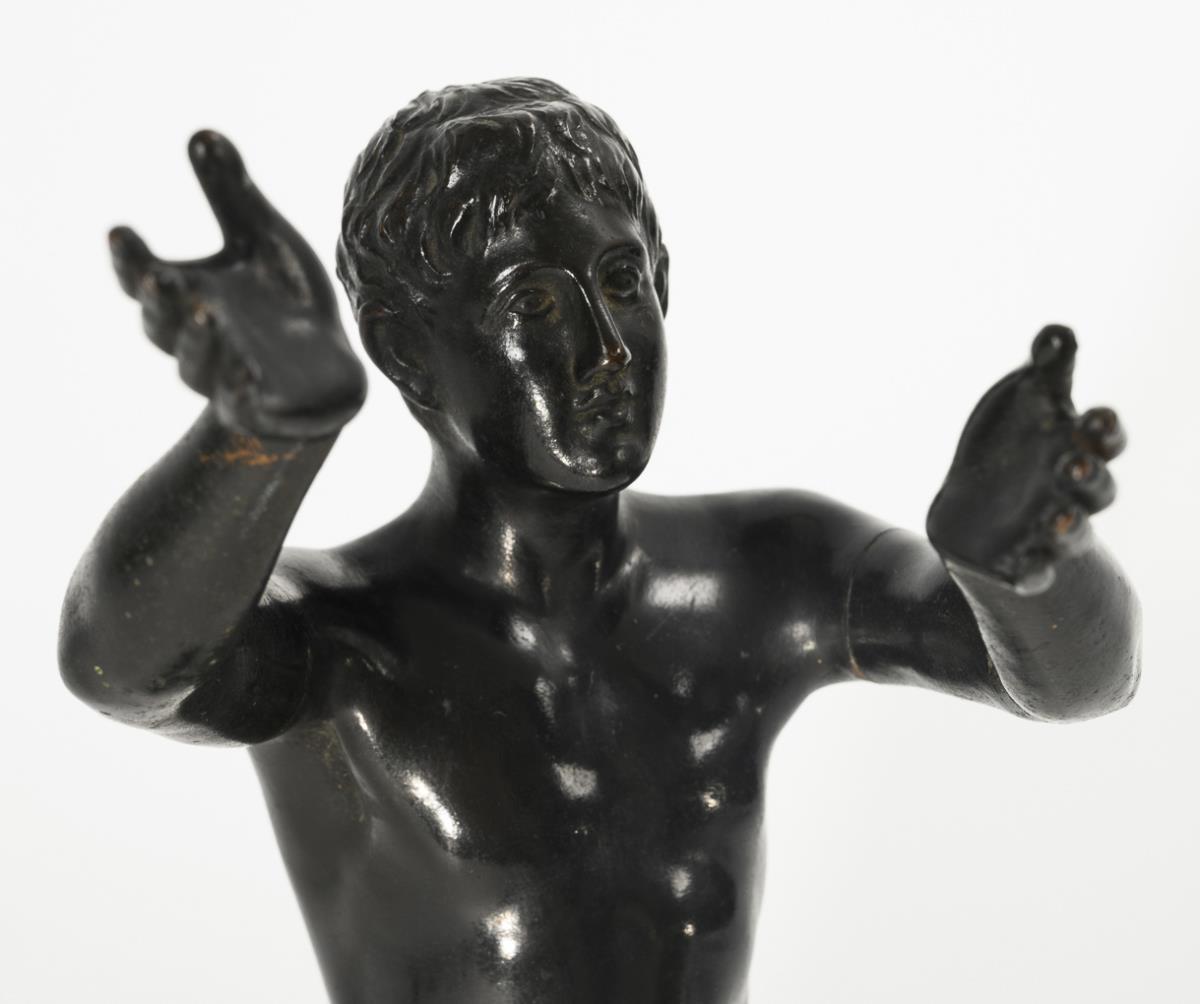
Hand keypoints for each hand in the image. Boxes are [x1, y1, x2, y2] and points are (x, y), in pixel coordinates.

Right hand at [109, 130, 366, 438]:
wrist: (327, 367)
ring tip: (209, 315)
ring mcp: (223, 376)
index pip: (142, 277)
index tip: (121, 232)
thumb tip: (203, 133)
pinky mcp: (256, 407)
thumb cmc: (285, 299)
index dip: (128, 259)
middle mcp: (196, 337)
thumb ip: (232, 195)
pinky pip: (240, 407)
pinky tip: (246, 376)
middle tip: (161, 279)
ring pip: (194, 366)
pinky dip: (238, 393)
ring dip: (197, 342)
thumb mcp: (264, 240)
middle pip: (160, 325)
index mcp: (188, 293)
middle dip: (160, 302)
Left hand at [926, 326, 1125, 593]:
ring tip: (1063, 518)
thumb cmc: (1016, 443)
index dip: (1104, 430)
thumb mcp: (1026, 402)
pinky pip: (1033, 573)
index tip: (1094, 415)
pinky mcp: (1020, 560)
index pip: (1105, 440)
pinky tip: (1024, 577)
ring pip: (1072, 532)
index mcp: (1079, 447)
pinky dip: (1033, 576)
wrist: (977, 505)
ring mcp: (1050, 527)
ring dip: (1071, 526)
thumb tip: (1057, 331)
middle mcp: (1073, 491)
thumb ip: (1045, 371)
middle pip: (1097, 488)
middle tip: (1075, 463)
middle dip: (1089, 475)